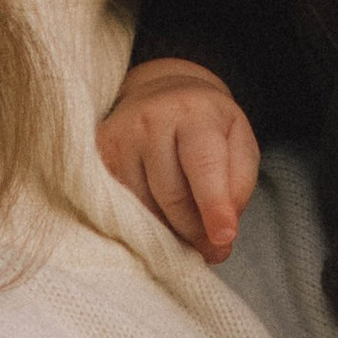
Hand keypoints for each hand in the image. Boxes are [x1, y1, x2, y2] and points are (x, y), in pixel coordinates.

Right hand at [96, 59, 258, 263]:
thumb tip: (220, 239)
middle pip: (173, 196)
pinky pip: (123, 207)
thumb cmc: (207, 127)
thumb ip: (238, 188)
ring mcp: (120, 138)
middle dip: (194, 229)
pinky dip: (145, 221)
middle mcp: (152, 121)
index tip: (223, 238)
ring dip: (169, 229)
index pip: (204, 165)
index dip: (214, 206)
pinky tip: (159, 212)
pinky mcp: (99, 156)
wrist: (160, 94)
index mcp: (195, 114)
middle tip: (210, 243)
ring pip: (145, 207)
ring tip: (186, 223)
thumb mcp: (239, 145)